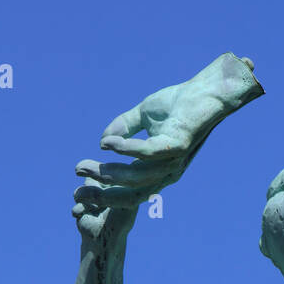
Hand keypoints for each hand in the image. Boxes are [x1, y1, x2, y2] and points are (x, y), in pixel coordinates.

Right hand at [70, 53, 261, 240]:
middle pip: (130, 193)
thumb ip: (123, 128)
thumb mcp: (143, 116)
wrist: (206, 90)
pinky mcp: (178, 145)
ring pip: (136, 177)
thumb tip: (102, 143)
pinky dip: (126, 149)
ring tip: (87, 165)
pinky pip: (147, 153)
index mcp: (159, 170)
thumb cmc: (178, 103)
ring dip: (109, 173)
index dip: (103, 193)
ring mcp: (174, 162)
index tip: (77, 187)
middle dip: (102, 193)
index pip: (128, 190)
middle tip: (76, 191)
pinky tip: (109, 144)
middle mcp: (167, 172)